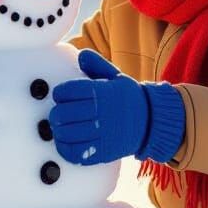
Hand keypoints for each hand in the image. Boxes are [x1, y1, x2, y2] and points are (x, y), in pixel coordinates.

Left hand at [50, 50, 184, 165]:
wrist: (150, 122)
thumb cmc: (128, 98)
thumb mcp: (115, 77)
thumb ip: (97, 64)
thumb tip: (81, 55)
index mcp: (103, 92)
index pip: (69, 91)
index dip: (60, 93)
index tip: (60, 95)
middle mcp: (102, 112)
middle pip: (64, 113)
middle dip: (56, 113)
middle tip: (57, 113)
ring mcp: (102, 133)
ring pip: (67, 133)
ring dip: (58, 130)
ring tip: (59, 127)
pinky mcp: (103, 151)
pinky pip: (76, 152)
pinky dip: (65, 148)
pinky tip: (64, 142)